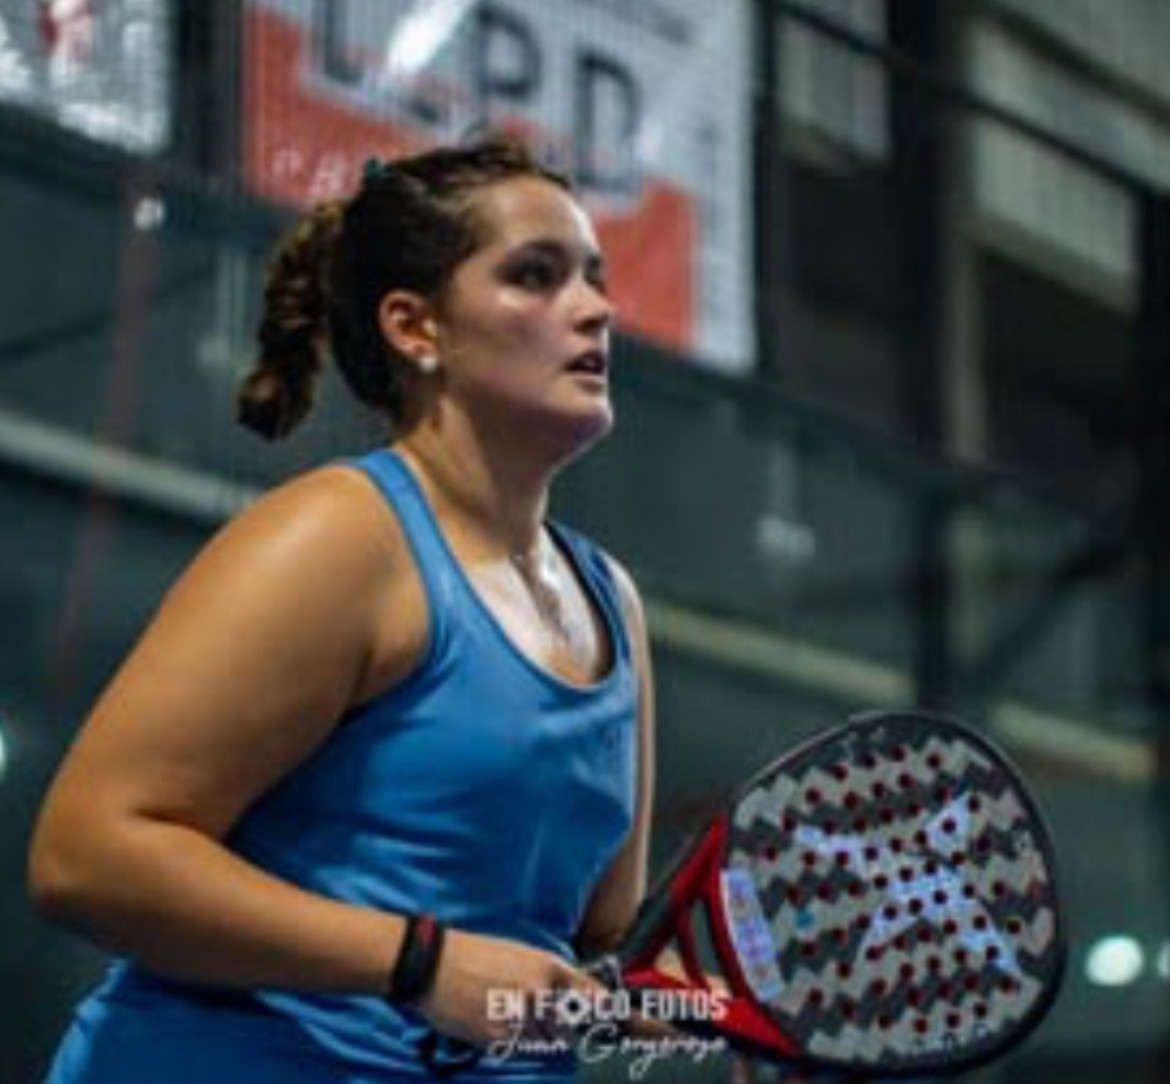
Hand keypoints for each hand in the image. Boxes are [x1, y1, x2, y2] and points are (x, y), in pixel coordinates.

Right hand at [417, 928, 598, 1047]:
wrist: (435, 966)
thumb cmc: (475, 954)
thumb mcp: (518, 953)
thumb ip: (546, 974)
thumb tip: (568, 994)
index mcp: (546, 966)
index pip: (588, 992)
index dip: (601, 1005)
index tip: (608, 1012)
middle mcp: (538, 993)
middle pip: (565, 1028)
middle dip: (557, 1028)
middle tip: (538, 1020)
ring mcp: (519, 1017)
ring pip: (540, 1042)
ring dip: (531, 1036)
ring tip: (506, 1016)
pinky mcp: (498, 1038)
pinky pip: (515, 1048)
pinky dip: (508, 1041)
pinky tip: (491, 1022)